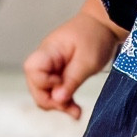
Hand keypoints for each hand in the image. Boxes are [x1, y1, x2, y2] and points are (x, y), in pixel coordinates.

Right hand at [24, 2, 122, 118]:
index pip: (32, 69)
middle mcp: (46, 59)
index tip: (62, 84)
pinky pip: (55, 91)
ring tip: (75, 112)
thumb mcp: (88, 60)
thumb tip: (57, 99)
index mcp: (49, 50)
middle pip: (35, 85)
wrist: (103, 25)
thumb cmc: (95, 36)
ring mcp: (51, 66)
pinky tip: (75, 109)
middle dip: (50, 100)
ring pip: (44, 91)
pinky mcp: (59, 73)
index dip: (44, 82)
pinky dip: (64, 101)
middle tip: (70, 109)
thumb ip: (72, 80)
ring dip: (58, 104)